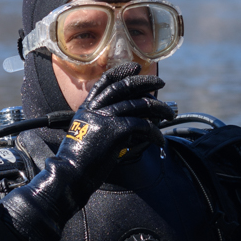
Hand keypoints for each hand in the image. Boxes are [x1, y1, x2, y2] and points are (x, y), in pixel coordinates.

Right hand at [0, 64, 172, 240]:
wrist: (71, 174)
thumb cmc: (79, 161)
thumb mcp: (86, 134)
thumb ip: (102, 123)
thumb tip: (130, 121)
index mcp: (87, 108)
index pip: (105, 81)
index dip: (121, 71)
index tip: (135, 66)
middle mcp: (95, 109)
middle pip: (124, 87)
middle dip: (146, 82)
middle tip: (160, 84)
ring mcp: (104, 118)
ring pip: (139, 105)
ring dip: (158, 109)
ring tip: (169, 114)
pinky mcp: (115, 131)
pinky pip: (143, 126)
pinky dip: (155, 133)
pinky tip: (160, 140)